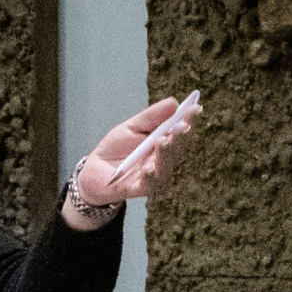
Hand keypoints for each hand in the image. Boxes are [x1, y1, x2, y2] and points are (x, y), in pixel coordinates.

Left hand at [66, 92, 199, 226]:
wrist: (96, 170)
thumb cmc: (117, 148)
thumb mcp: (132, 127)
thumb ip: (151, 116)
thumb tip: (173, 102)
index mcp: (164, 144)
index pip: (180, 133)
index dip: (188, 121)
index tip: (195, 109)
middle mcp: (163, 161)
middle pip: (176, 151)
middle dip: (180, 138)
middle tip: (182, 126)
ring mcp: (153, 176)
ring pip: (165, 168)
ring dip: (165, 155)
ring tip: (162, 141)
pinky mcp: (139, 189)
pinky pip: (148, 186)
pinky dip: (149, 178)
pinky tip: (148, 169)